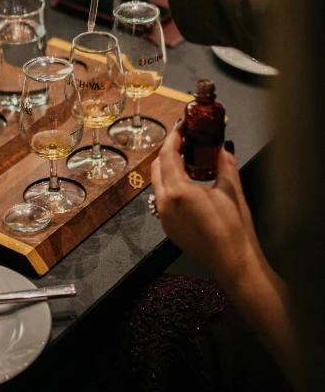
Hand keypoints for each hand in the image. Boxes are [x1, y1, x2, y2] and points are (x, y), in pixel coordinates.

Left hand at [151, 127, 261, 285]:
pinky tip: (189, 181)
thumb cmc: (235, 231)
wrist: (234, 265)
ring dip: (168, 167)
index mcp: (177, 191)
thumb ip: (223, 163)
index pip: (167, 155)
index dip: (174, 137)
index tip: (182, 126)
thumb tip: (221, 147)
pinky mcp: (168, 227)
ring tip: (189, 158)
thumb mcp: (232, 189)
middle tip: (186, 139)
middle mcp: (164, 204)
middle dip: (169, 150)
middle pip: (157, 167)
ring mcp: (163, 217)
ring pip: (158, 183)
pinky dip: (171, 184)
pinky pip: (163, 198)